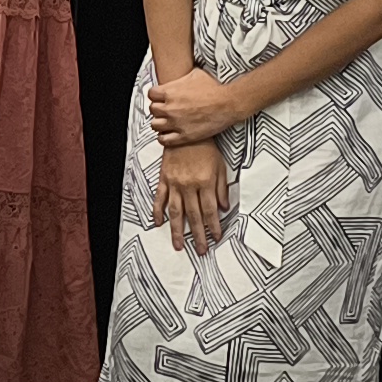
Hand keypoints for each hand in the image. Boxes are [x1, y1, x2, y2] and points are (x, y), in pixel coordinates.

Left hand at [148, 71, 255, 145]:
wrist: (228, 104)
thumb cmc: (215, 88)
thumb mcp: (196, 73)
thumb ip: (182, 75)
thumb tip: (179, 72)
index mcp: (170, 92)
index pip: (151, 94)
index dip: (156, 95)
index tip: (160, 97)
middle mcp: (170, 108)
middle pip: (152, 110)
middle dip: (158, 108)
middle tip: (165, 108)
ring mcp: (176, 123)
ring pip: (155, 125)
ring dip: (160, 123)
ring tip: (166, 121)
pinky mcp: (184, 136)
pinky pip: (164, 140)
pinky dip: (164, 137)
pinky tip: (168, 133)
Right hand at [159, 138, 232, 254]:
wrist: (186, 131)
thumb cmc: (205, 147)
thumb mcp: (220, 166)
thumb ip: (221, 188)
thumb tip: (223, 207)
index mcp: (205, 182)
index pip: (210, 211)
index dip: (213, 226)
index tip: (216, 238)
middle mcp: (189, 185)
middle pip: (194, 216)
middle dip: (198, 235)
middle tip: (200, 250)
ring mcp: (175, 183)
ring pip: (176, 212)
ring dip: (177, 230)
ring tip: (178, 245)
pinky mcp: (164, 179)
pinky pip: (160, 198)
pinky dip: (158, 212)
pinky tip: (158, 223)